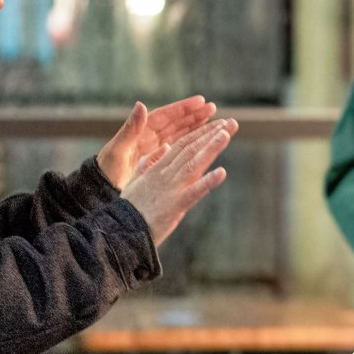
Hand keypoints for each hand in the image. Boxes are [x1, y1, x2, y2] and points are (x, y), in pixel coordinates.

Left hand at [98, 96, 215, 187]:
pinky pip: (176, 151)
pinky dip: (189, 145)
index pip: (167, 116)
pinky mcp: (156, 163)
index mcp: (141, 132)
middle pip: (176, 123)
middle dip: (194, 116)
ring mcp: (154, 150)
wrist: (101, 189)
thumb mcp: (118, 149)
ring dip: (195, 129)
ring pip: (179, 136)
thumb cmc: (107, 170)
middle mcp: (149, 138)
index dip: (184, 109)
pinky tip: (201, 144)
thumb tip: (141, 104)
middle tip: (213, 109)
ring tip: (213, 122)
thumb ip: (130, 128)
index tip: (201, 102)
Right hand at [119, 117, 235, 242]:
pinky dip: (208, 181)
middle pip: (191, 149)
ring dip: (212, 148)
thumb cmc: (130, 208)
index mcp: (157, 168)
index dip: (201, 133)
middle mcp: (165, 174)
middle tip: (232, 122)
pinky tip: (222, 172)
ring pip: (194, 163)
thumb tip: (165, 148)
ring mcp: (171, 188)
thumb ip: (149, 162)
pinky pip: (195, 191)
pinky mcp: (176, 204)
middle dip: (212, 134)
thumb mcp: (136, 180)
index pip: (182, 145)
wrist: (121, 230)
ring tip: (227, 134)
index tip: (217, 124)